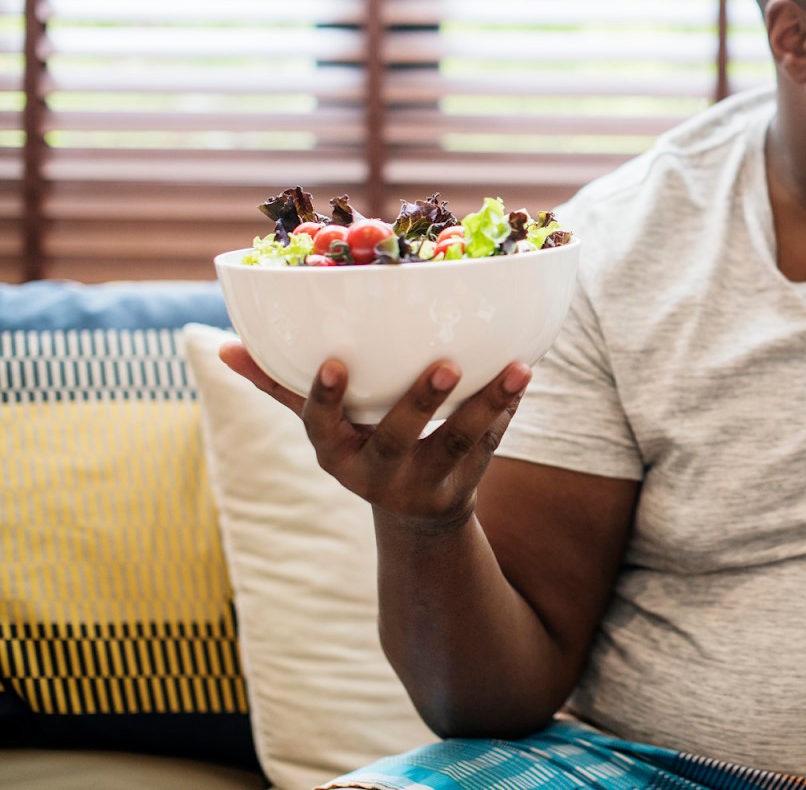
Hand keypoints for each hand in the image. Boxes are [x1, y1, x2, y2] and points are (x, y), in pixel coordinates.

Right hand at [219, 341, 531, 532]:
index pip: (320, 426)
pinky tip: (523, 373)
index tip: (334, 363)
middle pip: (397, 439)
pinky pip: (490, 445)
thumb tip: (224, 347)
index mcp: (334, 453)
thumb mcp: (324, 427)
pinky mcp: (466, 485)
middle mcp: (377, 473)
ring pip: (459, 443)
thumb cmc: (360, 446)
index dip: (324, 398)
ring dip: (488, 404)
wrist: (414, 516)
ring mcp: (424, 483)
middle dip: (419, 403)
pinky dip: (507, 411)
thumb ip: (278, 386)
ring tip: (518, 368)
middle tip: (446, 365)